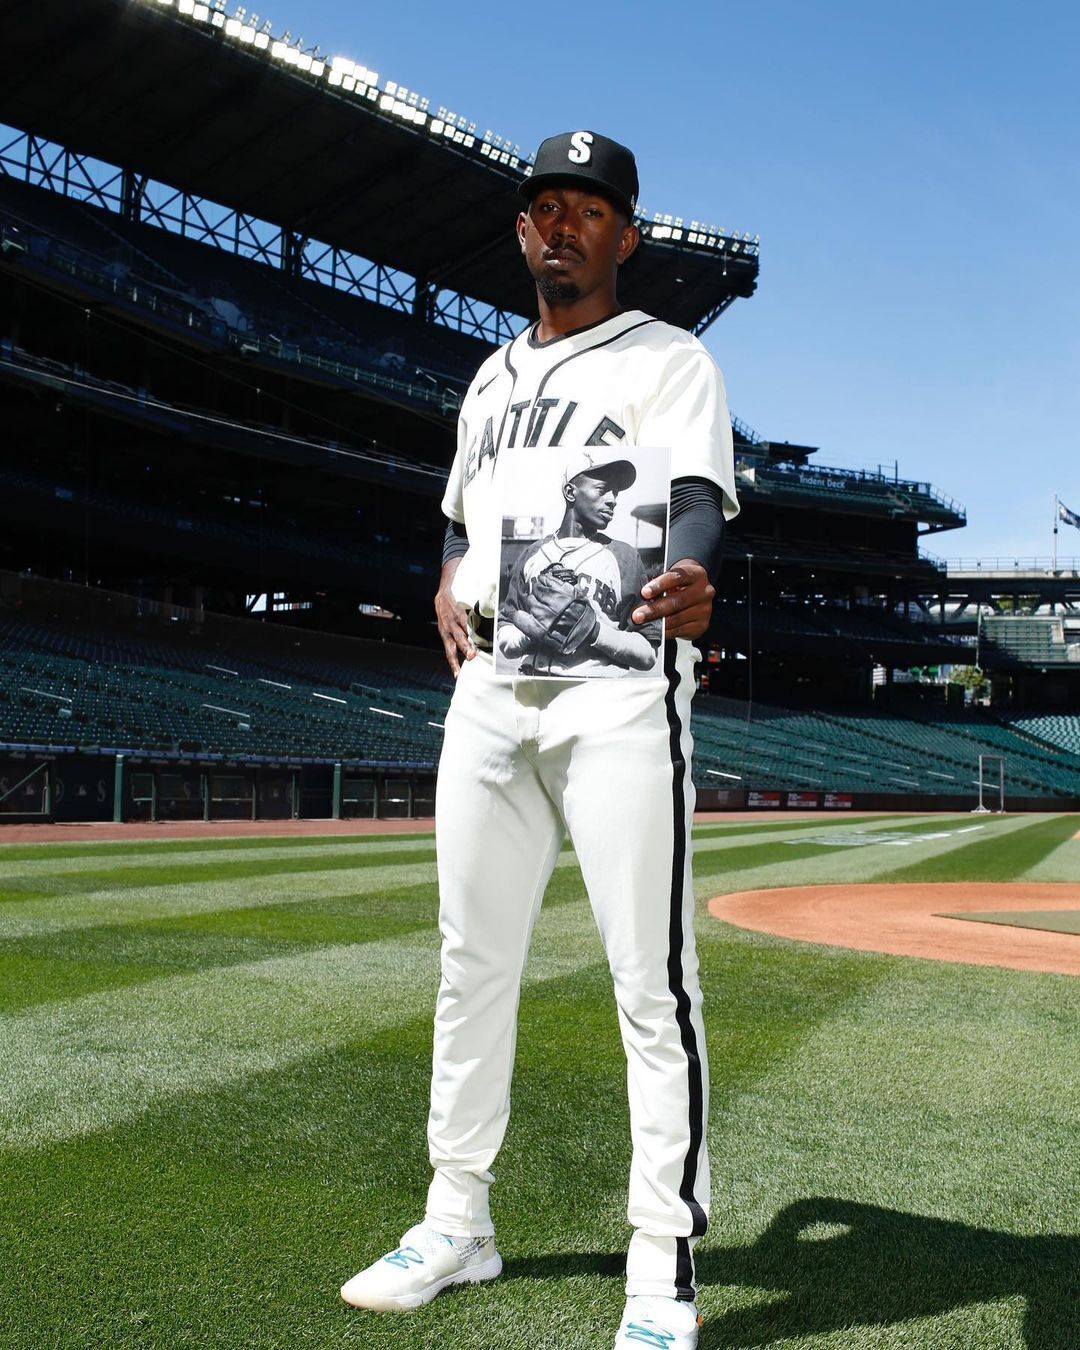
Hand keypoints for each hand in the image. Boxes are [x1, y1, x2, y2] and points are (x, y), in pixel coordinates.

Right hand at [434, 559, 474, 676]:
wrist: (442, 596)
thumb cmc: (459, 602)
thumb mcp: (468, 604)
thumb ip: (477, 614)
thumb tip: (492, 620)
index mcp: (458, 615)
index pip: (466, 627)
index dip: (471, 637)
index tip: (476, 646)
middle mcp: (450, 624)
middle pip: (458, 637)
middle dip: (464, 647)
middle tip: (472, 656)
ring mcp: (445, 630)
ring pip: (450, 647)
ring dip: (454, 661)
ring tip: (458, 673)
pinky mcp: (443, 634)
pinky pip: (448, 648)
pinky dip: (452, 660)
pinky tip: (456, 670)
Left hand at [631, 558, 714, 639]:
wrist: (697, 594)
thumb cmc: (680, 584)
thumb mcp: (673, 578)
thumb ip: (660, 584)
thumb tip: (641, 598)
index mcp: (696, 574)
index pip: (677, 577)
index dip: (659, 585)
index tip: (645, 593)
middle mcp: (704, 591)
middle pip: (677, 601)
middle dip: (654, 609)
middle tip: (638, 615)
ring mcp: (705, 609)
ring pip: (678, 618)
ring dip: (658, 623)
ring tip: (643, 624)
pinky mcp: (702, 624)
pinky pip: (680, 630)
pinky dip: (666, 632)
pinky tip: (656, 631)